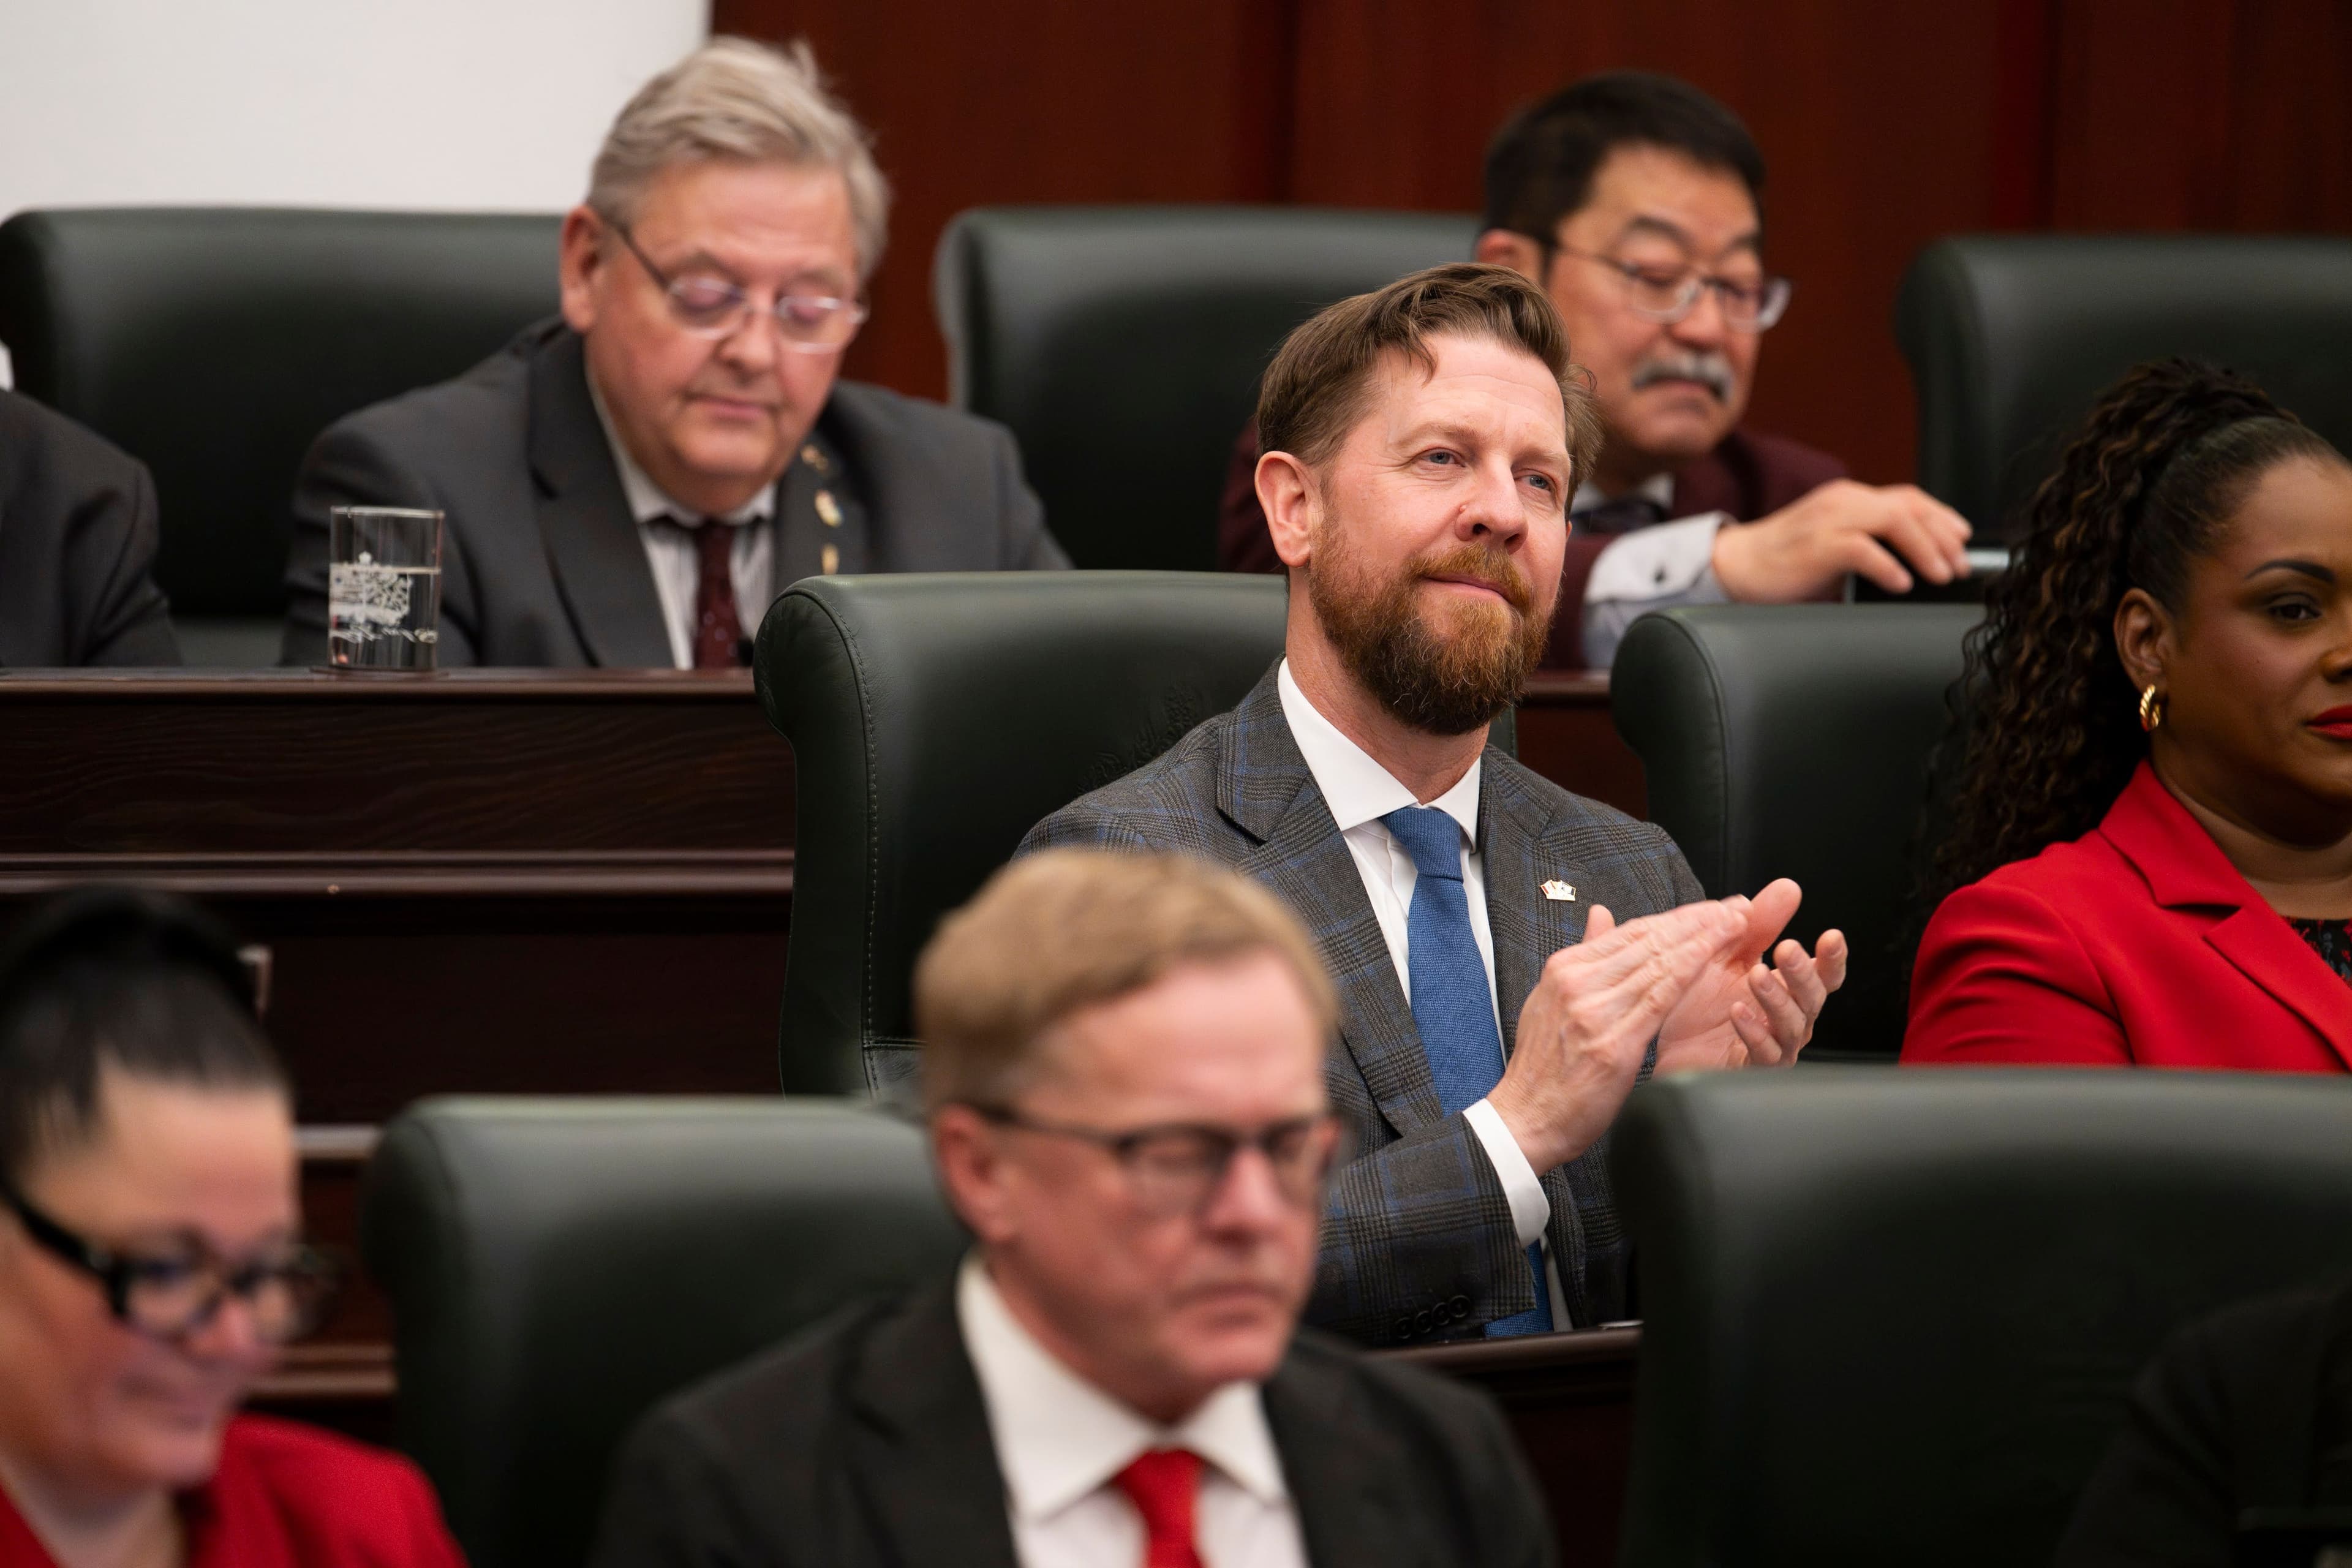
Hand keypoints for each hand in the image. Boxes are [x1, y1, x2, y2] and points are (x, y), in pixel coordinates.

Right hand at [1487, 899, 1747, 1173]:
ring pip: (1658, 963)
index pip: (1630, 932)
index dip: (1675, 917)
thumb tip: (1600, 914)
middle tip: (1735, 908)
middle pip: (1648, 941)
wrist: (1525, 1118)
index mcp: (1564, 969)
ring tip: (1736, 924)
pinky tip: (1712, 958)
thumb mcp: (1552, 999)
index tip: (1708, 909)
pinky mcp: (1613, 1044)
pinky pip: (1659, 998)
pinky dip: (1689, 972)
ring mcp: (1594, 1012)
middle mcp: (1578, 983)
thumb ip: (1584, 956)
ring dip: (1702, 939)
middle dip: (1697, 920)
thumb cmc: (1542, 1068)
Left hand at [1654, 878, 1848, 1074]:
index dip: (1832, 957)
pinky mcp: (1750, 1068)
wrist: (1660, 1036)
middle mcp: (1787, 1017)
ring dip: (1776, 998)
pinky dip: (1753, 1032)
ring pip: (1791, 1025)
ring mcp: (1773, 1045)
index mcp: (1786, 988)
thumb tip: (1788, 889)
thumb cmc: (1698, 998)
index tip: (1831, 936)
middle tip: (1787, 949)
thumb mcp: (1727, 952)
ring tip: (1757, 976)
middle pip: (1811, 997)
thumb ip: (1760, 923)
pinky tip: (1738, 1012)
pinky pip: (1763, 1053)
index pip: (1822, 974)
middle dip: (1801, 972)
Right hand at [1710, 479, 1971, 601]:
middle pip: (1910, 506)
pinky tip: (1902, 584)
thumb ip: (1867, 547)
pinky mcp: (1817, 544)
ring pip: (1895, 521)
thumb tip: (1911, 572)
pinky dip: (1888, 565)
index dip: (1941, 516)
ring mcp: (1829, 519)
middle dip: (1943, 536)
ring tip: (1942, 575)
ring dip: (1926, 549)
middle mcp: (1843, 501)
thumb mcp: (1833, 547)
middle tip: (1961, 565)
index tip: (1962, 540)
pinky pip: (1863, 548)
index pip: (1907, 498)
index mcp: (1848, 499)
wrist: (1734, 566)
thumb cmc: (1782, 564)